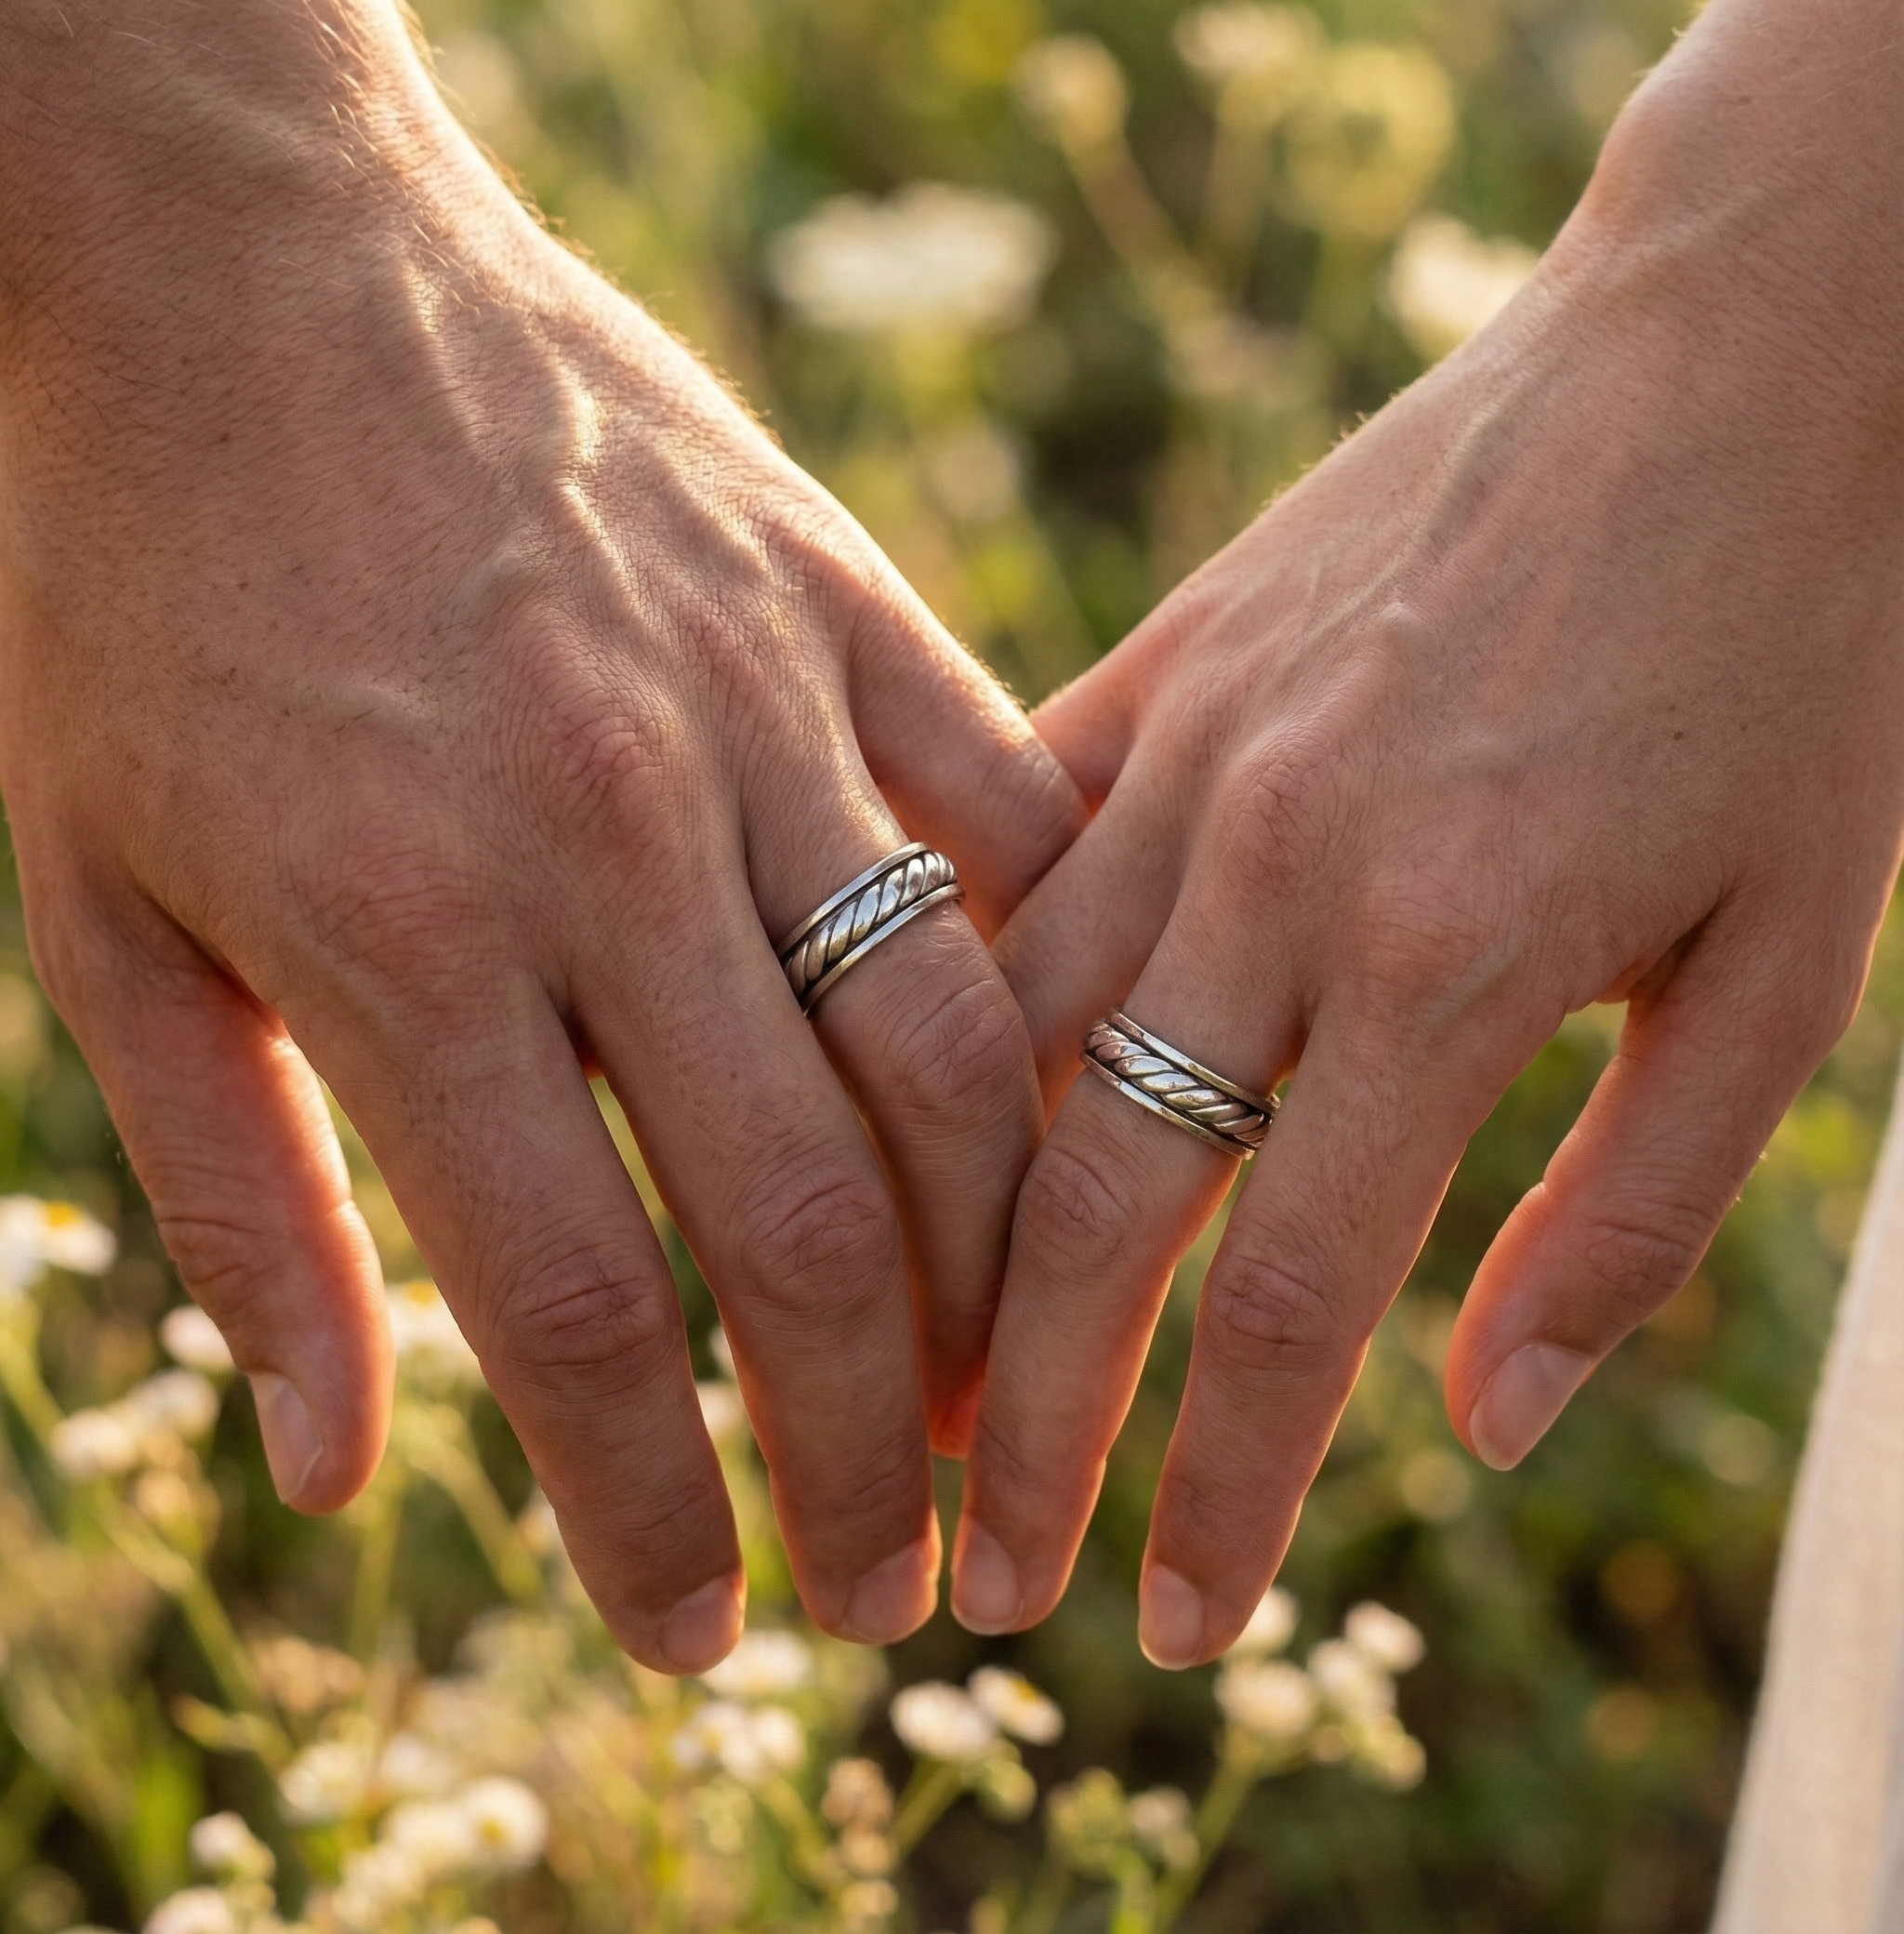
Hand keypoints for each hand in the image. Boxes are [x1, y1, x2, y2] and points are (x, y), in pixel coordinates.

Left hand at [0, 0, 1079, 1668]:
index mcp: (400, 926)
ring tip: (996, 1397)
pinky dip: (1049, 977)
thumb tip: (344, 1468)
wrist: (258, 263)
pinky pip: (1007, 822)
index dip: (652, 1508)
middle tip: (895, 1581)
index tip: (704, 1637)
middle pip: (806, 1215)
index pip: (578, 1305)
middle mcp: (609, 832)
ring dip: (996, 1264)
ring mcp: (754, 705)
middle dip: (867, 1447)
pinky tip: (1060, 1106)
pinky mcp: (844, 602)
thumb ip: (237, 1201)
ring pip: (950, 1045)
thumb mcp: (106, 911)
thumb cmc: (151, 594)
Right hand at [950, 0, 1903, 1663]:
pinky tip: (896, 1100)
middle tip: (978, 1573)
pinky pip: (1006, 852)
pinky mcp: (1158, 666)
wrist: (1734, 352)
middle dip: (1025, 1416)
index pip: (1287, 1298)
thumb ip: (1633, 1217)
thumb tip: (1488, 1433)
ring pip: (1004, 1040)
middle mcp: (1279, 866)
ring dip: (953, 1237)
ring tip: (914, 1381)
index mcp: (1453, 955)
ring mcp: (1195, 754)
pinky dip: (947, 993)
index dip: (1219, 1491)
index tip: (1165, 1630)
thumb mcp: (1786, 967)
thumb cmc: (1790, 662)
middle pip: (1095, 1200)